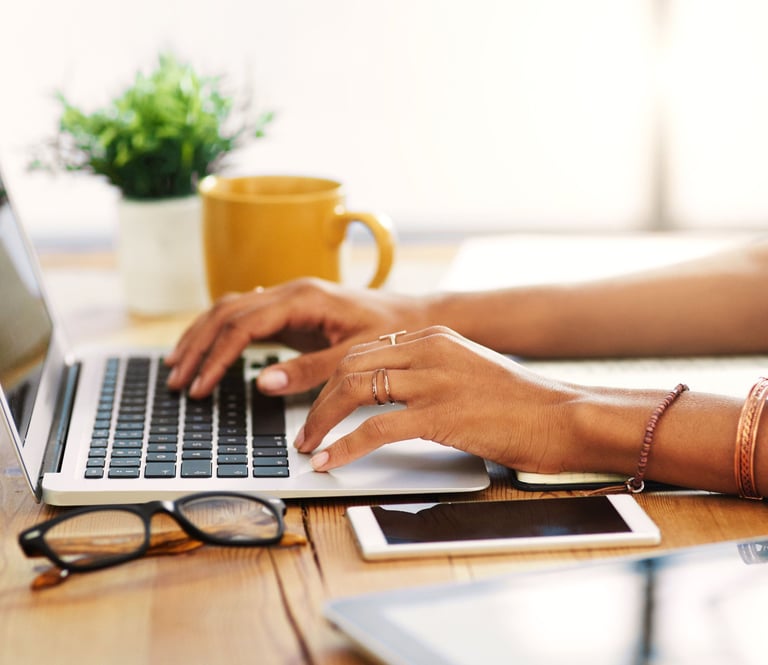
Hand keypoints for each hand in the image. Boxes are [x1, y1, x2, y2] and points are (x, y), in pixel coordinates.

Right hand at [165, 278, 430, 397]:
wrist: (416, 317)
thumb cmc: (392, 332)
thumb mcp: (355, 356)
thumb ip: (311, 370)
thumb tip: (264, 383)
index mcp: (304, 298)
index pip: (243, 324)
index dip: (216, 357)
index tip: (201, 386)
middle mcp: (291, 291)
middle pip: (226, 312)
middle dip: (198, 346)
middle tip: (177, 380)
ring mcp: (290, 298)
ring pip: (230, 309)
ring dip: (202, 336)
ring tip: (179, 365)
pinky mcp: (293, 310)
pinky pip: (246, 315)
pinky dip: (221, 332)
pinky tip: (208, 348)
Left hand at [296, 326, 582, 472]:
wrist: (562, 416)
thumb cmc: (519, 402)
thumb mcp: (467, 370)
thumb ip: (429, 372)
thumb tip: (388, 395)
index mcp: (433, 338)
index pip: (364, 351)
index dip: (332, 379)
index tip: (317, 403)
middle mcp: (429, 351)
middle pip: (351, 366)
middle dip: (319, 400)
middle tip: (305, 429)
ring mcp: (434, 380)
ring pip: (355, 390)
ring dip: (322, 421)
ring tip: (309, 446)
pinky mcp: (441, 414)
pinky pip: (376, 428)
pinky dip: (345, 446)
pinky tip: (330, 461)